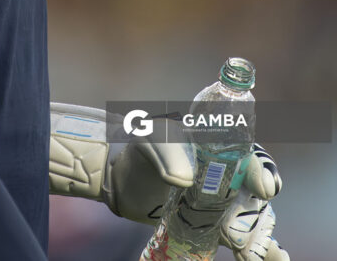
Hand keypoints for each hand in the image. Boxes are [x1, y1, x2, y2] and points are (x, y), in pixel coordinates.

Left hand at [106, 135, 287, 260]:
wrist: (122, 182)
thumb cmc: (140, 153)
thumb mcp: (149, 141)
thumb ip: (166, 153)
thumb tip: (184, 180)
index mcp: (215, 143)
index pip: (246, 152)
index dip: (259, 167)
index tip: (263, 186)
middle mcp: (224, 170)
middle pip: (255, 186)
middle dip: (262, 203)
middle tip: (258, 223)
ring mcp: (220, 198)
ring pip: (251, 214)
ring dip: (262, 232)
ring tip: (269, 253)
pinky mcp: (211, 223)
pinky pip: (237, 235)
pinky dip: (252, 248)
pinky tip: (262, 258)